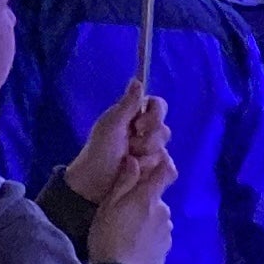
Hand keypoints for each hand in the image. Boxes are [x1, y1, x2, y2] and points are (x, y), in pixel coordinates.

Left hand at [59, 87, 165, 210]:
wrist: (96, 183)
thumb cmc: (100, 150)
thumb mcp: (112, 125)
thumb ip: (127, 104)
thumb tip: (137, 80)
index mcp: (134, 116)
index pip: (158, 105)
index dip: (154, 115)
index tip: (138, 125)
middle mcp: (145, 131)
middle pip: (164, 129)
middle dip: (147, 140)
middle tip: (129, 146)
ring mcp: (151, 152)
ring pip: (164, 150)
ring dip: (146, 156)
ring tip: (129, 161)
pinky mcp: (154, 170)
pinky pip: (166, 167)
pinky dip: (150, 169)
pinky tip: (137, 171)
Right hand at [85, 115, 178, 263]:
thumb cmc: (108, 237)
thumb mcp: (108, 206)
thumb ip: (124, 182)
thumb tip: (135, 159)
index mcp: (148, 198)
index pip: (166, 171)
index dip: (160, 165)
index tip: (148, 166)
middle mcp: (163, 212)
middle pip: (156, 197)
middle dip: (144, 199)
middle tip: (122, 211)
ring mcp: (167, 232)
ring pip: (157, 217)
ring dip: (146, 219)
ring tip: (127, 232)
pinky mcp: (166, 249)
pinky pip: (158, 235)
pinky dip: (148, 236)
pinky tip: (134, 245)